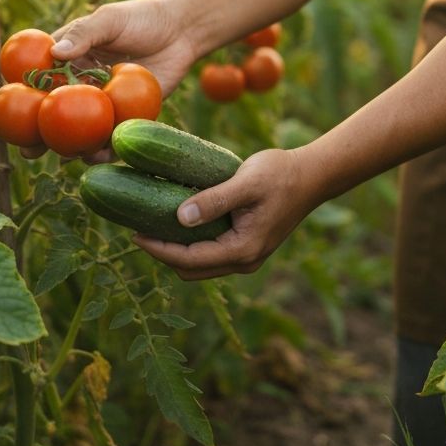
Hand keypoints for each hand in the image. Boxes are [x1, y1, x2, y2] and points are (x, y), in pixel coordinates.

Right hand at [18, 0, 197, 161]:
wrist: (182, 30)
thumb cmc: (142, 18)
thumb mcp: (110, 19)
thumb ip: (84, 34)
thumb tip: (54, 53)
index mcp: (69, 59)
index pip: (37, 79)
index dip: (20, 97)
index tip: (6, 115)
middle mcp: (81, 84)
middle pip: (54, 114)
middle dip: (38, 135)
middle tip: (29, 152)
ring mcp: (103, 102)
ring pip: (81, 131)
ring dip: (72, 147)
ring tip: (69, 156)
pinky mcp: (128, 115)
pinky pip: (113, 135)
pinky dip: (106, 147)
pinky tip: (101, 154)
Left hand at [134, 148, 319, 279]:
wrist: (312, 175)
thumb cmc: (280, 175)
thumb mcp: (245, 183)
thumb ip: (214, 201)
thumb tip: (179, 217)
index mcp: (242, 250)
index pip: (188, 260)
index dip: (158, 249)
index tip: (134, 234)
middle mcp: (244, 260)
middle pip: (191, 270)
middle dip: (163, 253)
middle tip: (139, 228)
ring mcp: (247, 255)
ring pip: (201, 264)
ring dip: (177, 250)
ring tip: (154, 224)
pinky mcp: (248, 244)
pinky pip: (212, 252)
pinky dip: (192, 243)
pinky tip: (180, 220)